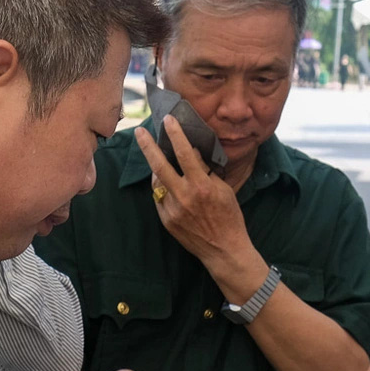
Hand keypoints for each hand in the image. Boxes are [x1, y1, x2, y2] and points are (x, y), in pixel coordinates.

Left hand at [135, 119, 260, 287]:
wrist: (224, 250)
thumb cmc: (229, 217)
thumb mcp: (224, 190)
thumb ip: (206, 172)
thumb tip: (193, 155)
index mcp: (201, 186)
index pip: (184, 154)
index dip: (176, 134)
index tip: (169, 120)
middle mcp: (184, 197)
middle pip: (159, 166)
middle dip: (148, 146)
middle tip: (140, 132)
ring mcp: (172, 210)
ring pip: (157, 182)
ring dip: (156, 168)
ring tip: (158, 158)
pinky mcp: (166, 220)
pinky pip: (159, 198)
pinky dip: (162, 188)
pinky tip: (167, 183)